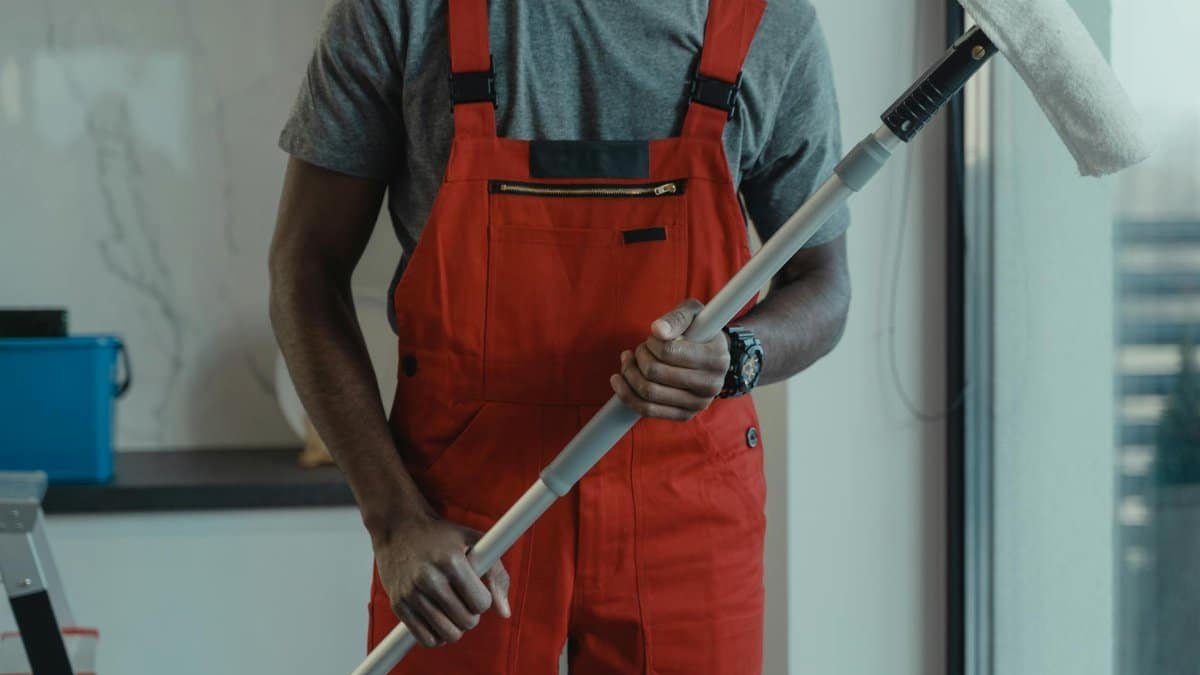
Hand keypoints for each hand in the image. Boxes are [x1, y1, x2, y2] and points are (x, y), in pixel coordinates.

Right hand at [373, 513, 510, 647]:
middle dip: (471, 614)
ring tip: (452, 611)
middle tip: (464, 601)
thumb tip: (504, 612)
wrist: (398, 528)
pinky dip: (437, 637)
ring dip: (456, 627)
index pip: (481, 603)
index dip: (483, 600)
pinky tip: (438, 621)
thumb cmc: (441, 536)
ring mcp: (412, 593)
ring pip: (448, 634)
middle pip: (467, 621)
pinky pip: (426, 639)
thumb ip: (496, 574)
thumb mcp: (474, 541)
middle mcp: (430, 578)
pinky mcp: (398, 605)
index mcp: (451, 561)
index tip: (476, 591)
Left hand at [610, 298, 729, 420]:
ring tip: (628, 360)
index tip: (652, 338)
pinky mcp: (685, 415)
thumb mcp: (693, 314)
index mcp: (716, 358)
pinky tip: (620, 379)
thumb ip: (676, 318)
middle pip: (654, 373)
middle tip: (641, 349)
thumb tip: (658, 330)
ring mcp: (698, 404)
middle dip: (639, 357)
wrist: (712, 358)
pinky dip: (627, 394)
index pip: (668, 352)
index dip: (651, 343)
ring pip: (648, 393)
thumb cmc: (699, 331)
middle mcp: (711, 385)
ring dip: (630, 373)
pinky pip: (647, 410)